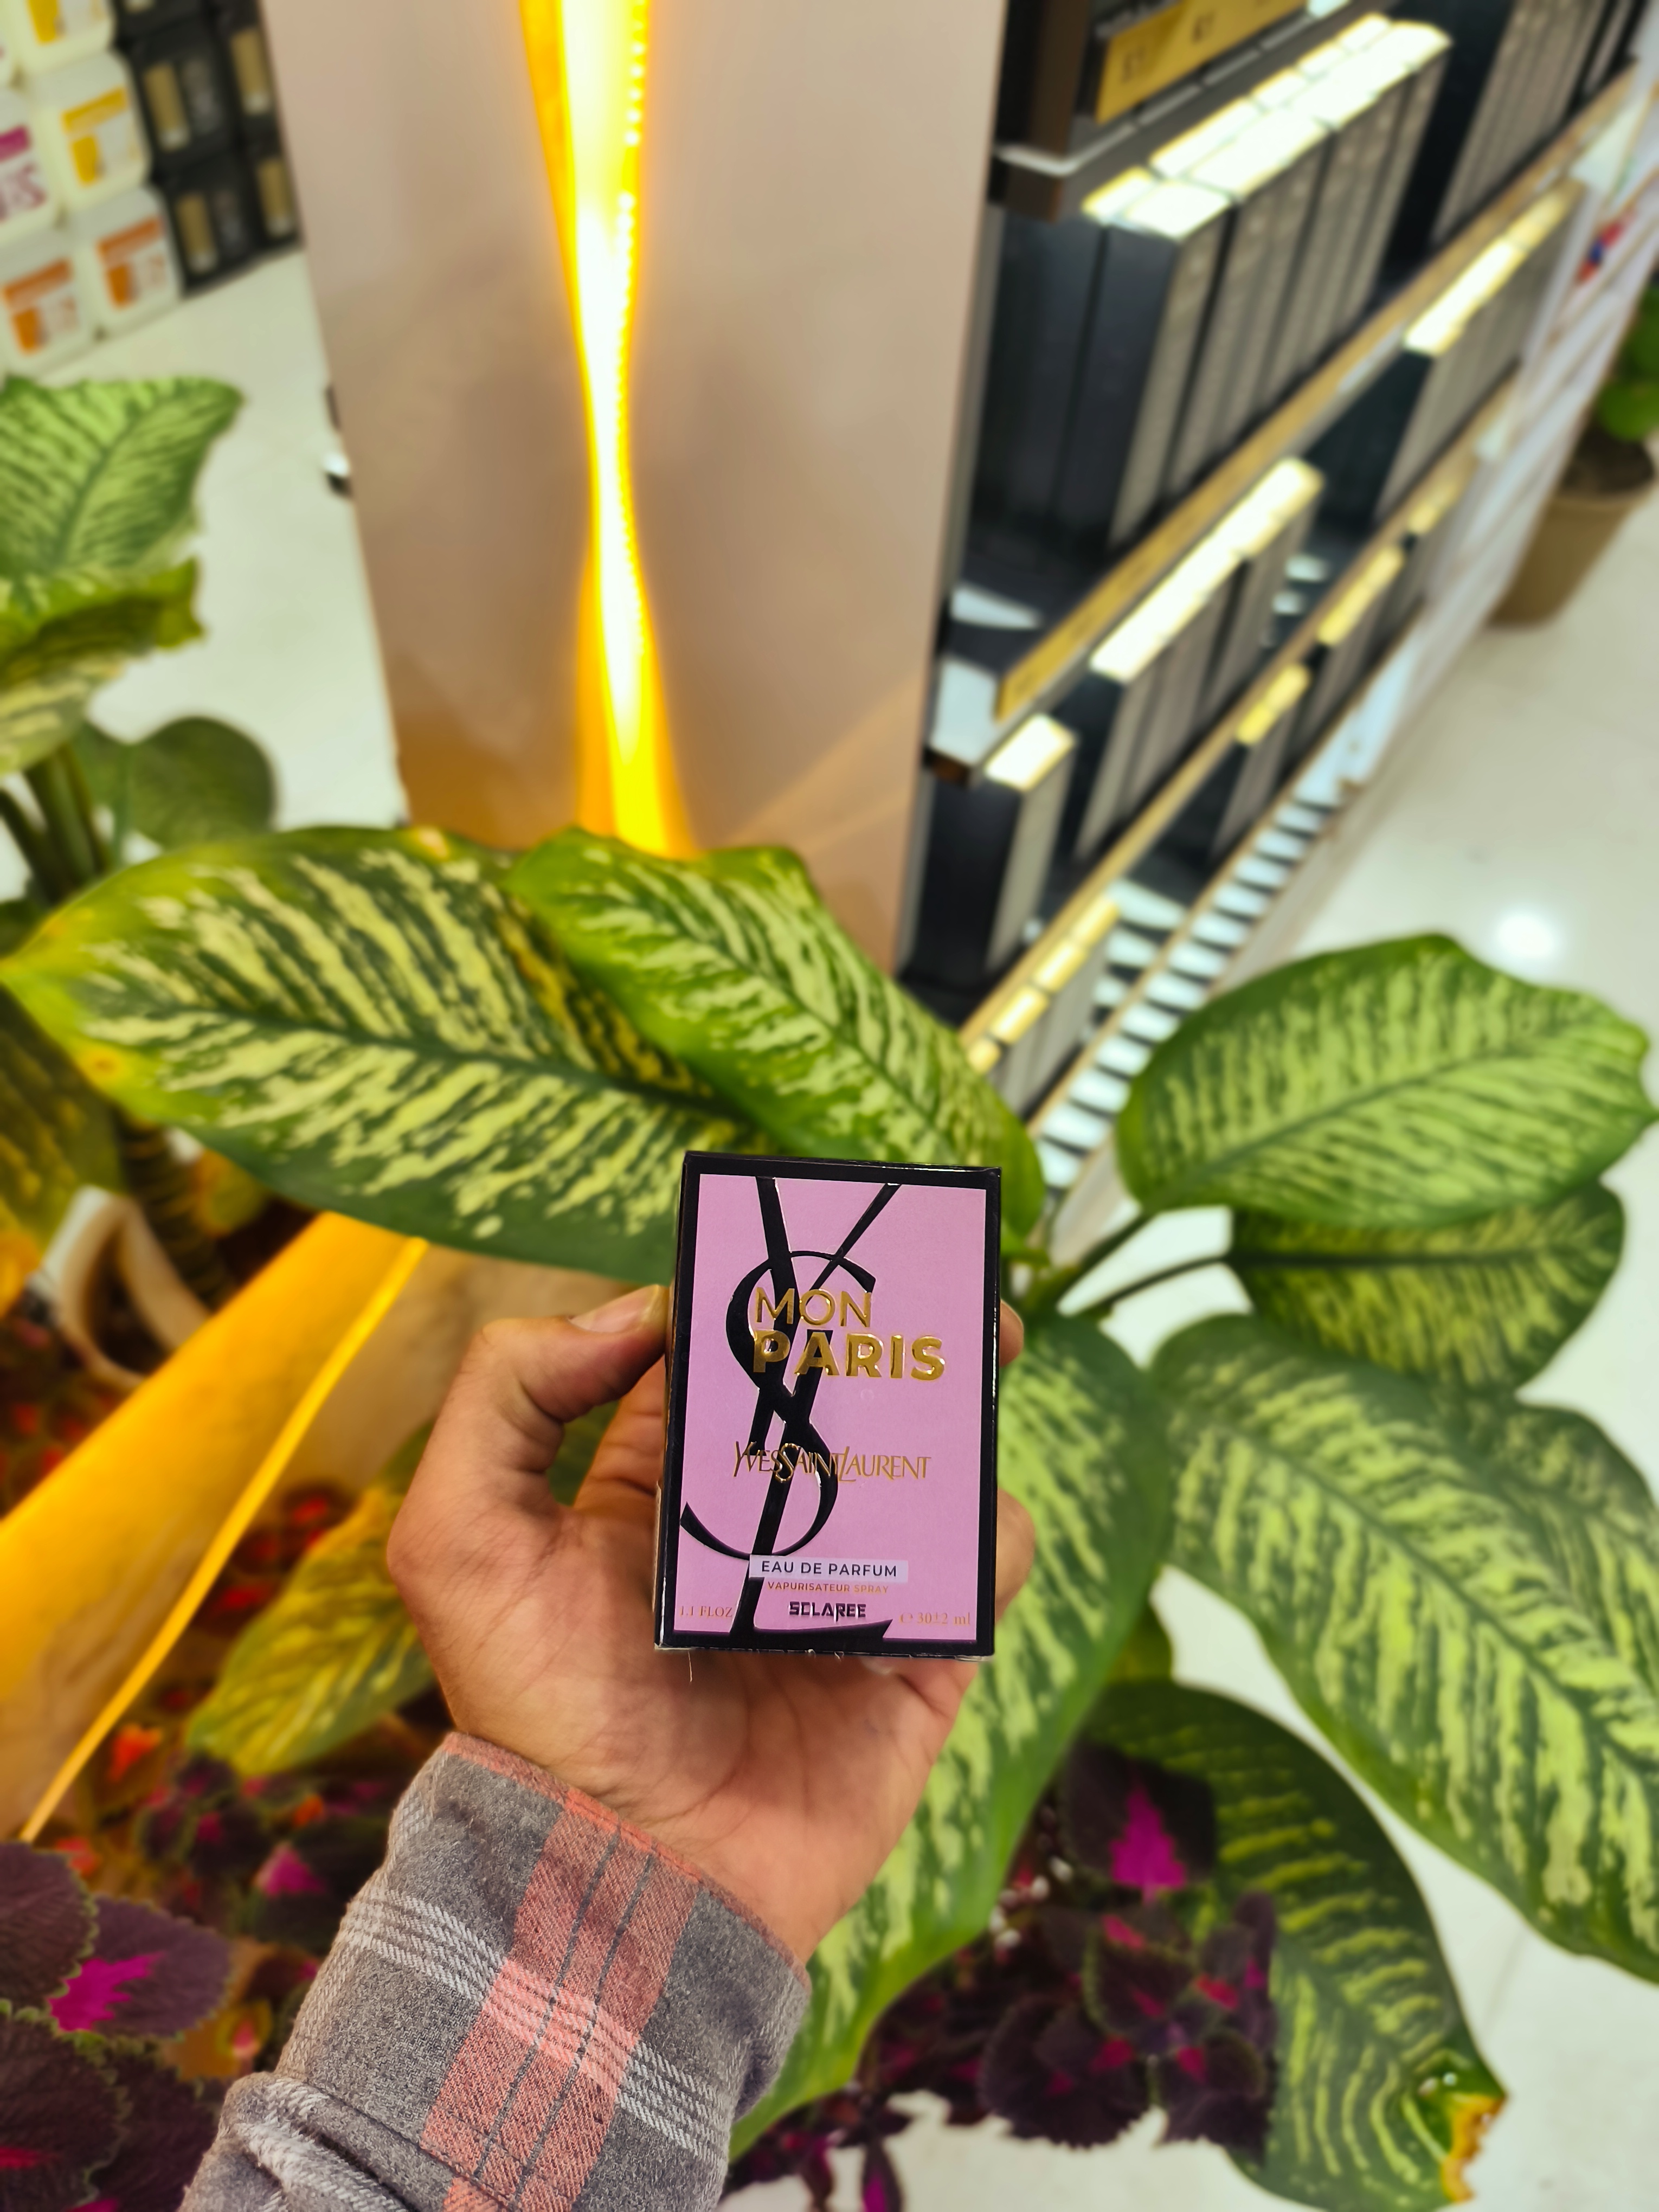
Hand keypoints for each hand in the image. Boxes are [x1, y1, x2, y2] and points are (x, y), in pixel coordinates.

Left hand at [388, 1285, 1034, 1961]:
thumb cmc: (537, 1719)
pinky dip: (991, 1543)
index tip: (804, 1257)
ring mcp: (840, 1600)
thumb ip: (505, 1398)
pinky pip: (976, 1583)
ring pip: (921, 1480)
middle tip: (935, 1288)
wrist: (630, 1886)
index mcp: (658, 1498)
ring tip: (976, 1366)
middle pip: (838, 1410)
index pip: (720, 1372)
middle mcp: (754, 1537)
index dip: (761, 1308)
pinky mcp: (910, 1670)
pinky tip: (967, 1523)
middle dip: (889, 1342)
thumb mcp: (460, 1544)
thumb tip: (631, 1309)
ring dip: (957, 1418)